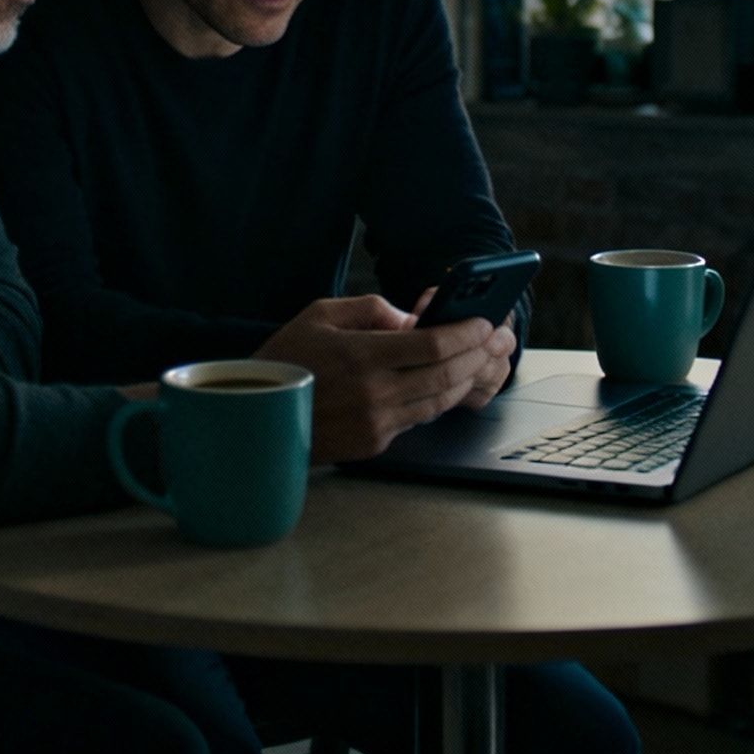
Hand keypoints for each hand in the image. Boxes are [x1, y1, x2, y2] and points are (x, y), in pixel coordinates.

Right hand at [253, 295, 509, 462]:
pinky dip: (437, 400)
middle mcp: (373, 393)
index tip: (484, 323)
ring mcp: (375, 423)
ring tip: (482, 361)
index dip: (466, 333)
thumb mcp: (320, 315)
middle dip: (477, 355)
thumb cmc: (286, 358)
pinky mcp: (373, 444)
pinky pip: (417, 419)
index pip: (433, 344)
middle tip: (497, 341)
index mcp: (361, 356)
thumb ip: (371, 309)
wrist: (256, 415)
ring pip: (438, 402)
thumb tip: (411, 318)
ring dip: (465, 380)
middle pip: (445, 374)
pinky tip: (448, 384)